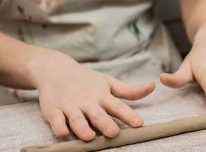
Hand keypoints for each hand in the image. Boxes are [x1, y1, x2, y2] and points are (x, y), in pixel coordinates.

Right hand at [27, 53, 154, 140]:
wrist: (55, 69)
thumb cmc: (86, 79)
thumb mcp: (108, 82)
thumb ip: (129, 90)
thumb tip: (152, 86)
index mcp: (102, 95)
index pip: (118, 106)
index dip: (128, 115)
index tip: (139, 123)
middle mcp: (87, 101)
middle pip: (97, 115)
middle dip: (105, 123)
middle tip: (113, 132)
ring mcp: (69, 106)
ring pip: (76, 119)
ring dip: (82, 128)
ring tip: (89, 136)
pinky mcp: (52, 110)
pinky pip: (55, 120)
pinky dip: (59, 126)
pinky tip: (63, 133)